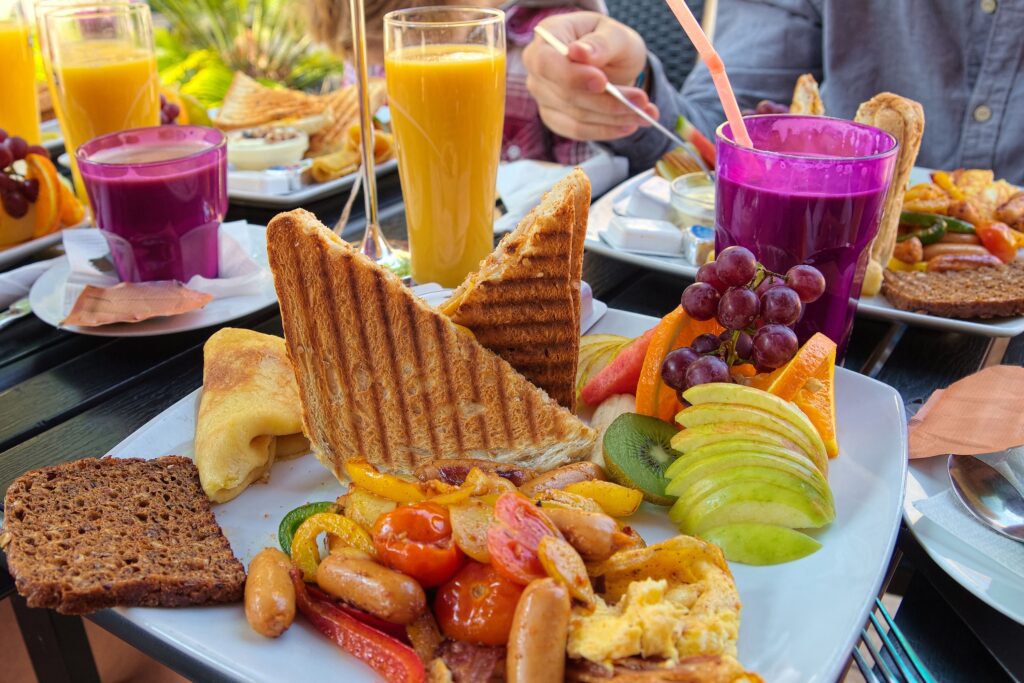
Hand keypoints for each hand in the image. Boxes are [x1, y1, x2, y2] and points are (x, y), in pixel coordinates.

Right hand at [523, 12, 657, 140]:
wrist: (611, 61)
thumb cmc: (610, 42)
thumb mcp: (614, 34)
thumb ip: (600, 43)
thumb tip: (579, 53)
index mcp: (547, 37)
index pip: (546, 62)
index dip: (572, 76)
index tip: (602, 82)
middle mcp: (538, 70)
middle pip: (566, 94)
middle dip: (607, 102)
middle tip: (642, 101)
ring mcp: (543, 97)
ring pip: (576, 116)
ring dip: (614, 119)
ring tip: (645, 113)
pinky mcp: (554, 118)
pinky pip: (578, 131)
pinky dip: (606, 130)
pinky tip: (629, 125)